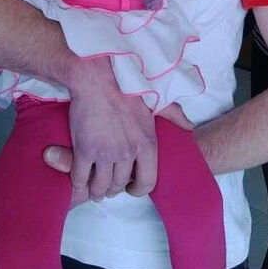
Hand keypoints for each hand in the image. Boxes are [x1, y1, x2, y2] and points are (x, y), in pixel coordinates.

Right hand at [43, 97, 192, 203]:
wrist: (97, 77)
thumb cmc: (125, 87)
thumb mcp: (155, 101)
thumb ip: (174, 115)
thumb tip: (189, 128)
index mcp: (147, 144)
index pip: (148, 182)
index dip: (138, 189)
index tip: (130, 188)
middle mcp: (128, 152)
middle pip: (120, 185)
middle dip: (113, 189)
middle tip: (108, 186)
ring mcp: (105, 153)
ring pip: (100, 185)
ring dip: (96, 190)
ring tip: (93, 188)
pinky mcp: (84, 150)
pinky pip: (80, 177)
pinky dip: (78, 184)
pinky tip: (78, 182)